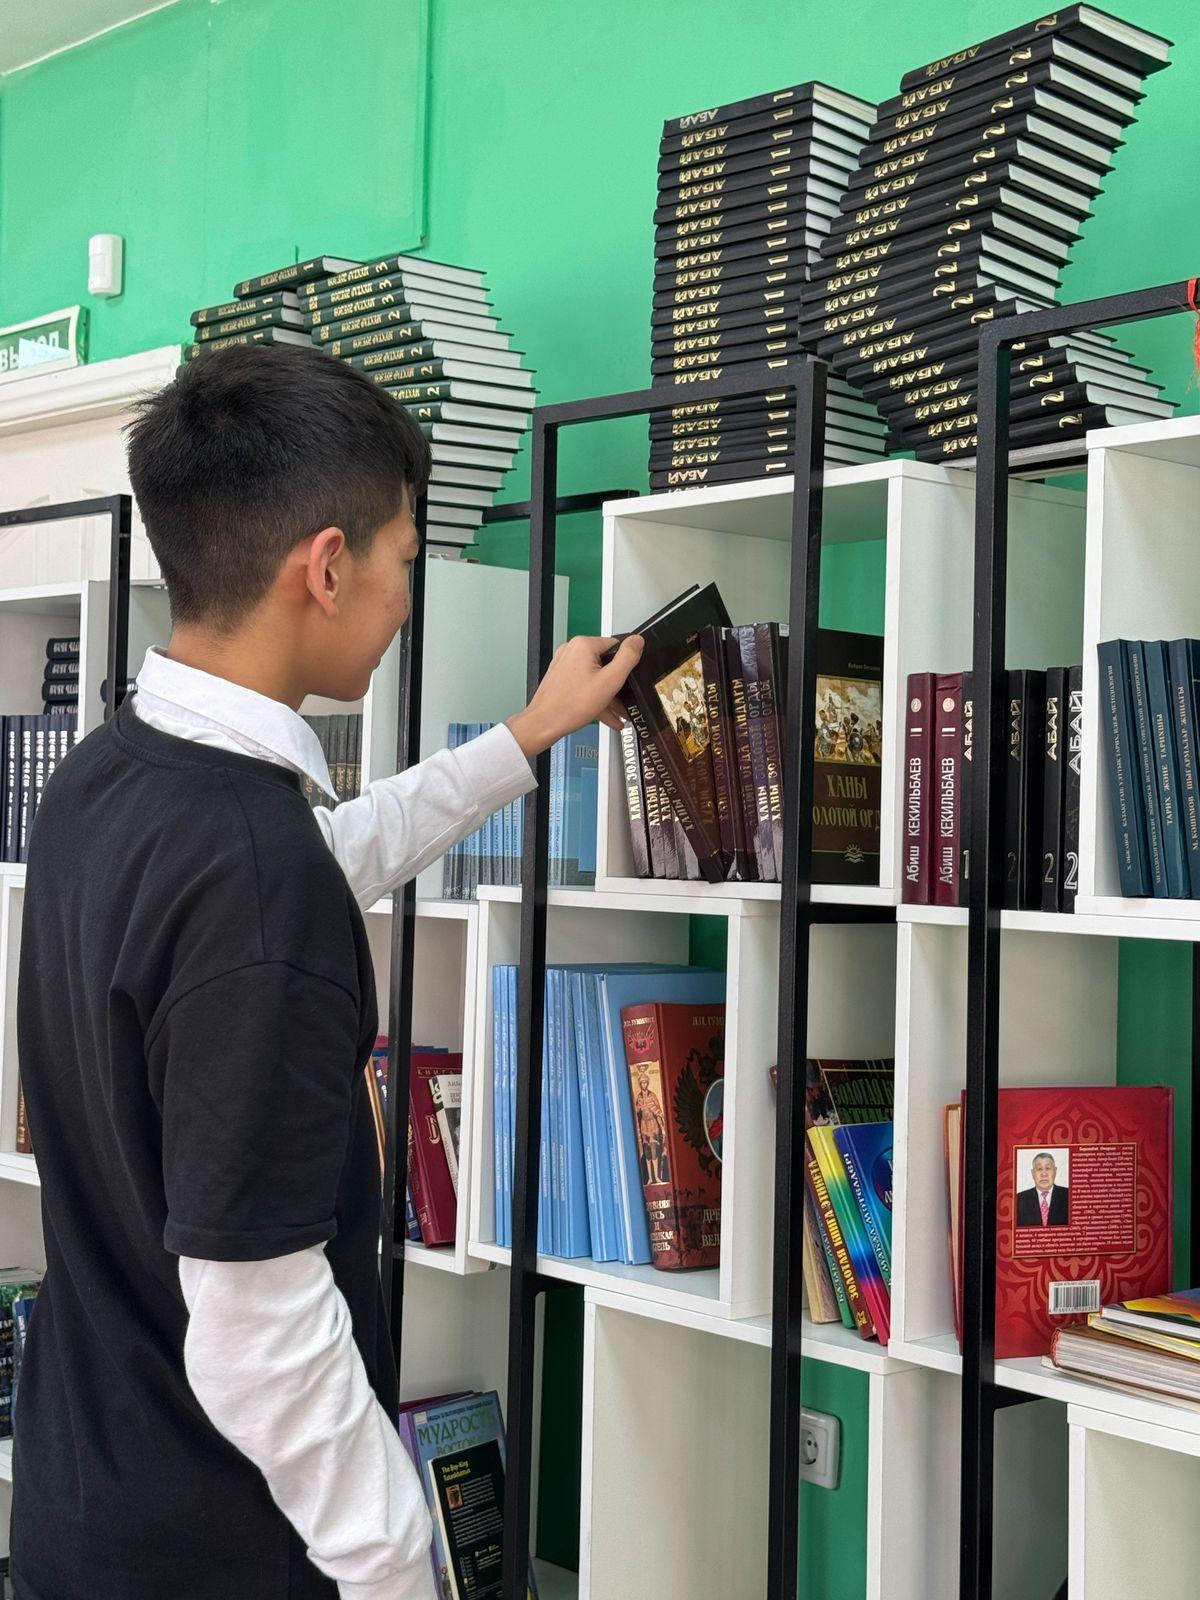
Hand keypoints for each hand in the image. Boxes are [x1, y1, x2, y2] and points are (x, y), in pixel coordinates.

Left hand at [506, 634, 643, 757]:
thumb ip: (627, 658)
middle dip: (617, 685)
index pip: (616, 646)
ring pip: (595, 676)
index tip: (630, 682)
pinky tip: (607, 715)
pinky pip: (584, 684)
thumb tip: (637, 640)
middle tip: (626, 702)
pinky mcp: (560, 677)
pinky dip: (595, 697)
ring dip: (608, 695)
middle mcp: (572, 650)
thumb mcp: (610, 681)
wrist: (543, 724)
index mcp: (584, 645)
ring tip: (619, 714)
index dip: (625, 665)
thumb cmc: (572, 705)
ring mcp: (564, 664)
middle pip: (605, 663)